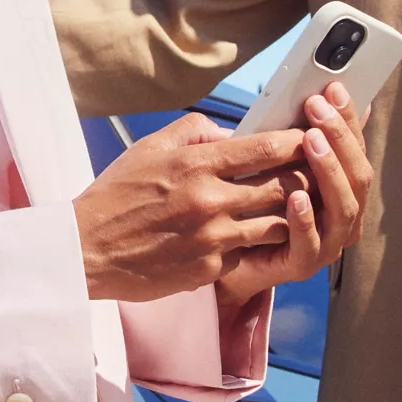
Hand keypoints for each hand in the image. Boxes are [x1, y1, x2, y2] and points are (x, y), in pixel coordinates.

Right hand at [75, 114, 311, 304]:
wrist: (87, 249)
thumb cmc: (116, 195)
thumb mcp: (149, 148)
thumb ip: (193, 132)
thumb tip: (229, 133)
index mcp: (195, 164)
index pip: (265, 148)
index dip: (298, 142)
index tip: (311, 138)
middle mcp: (210, 200)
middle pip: (283, 187)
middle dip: (305, 179)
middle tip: (314, 173)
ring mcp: (212, 238)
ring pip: (277, 224)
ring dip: (288, 215)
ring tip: (294, 207)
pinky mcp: (210, 269)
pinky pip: (248, 253)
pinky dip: (254, 243)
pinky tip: (254, 236)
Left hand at [217, 84, 374, 307]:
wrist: (221, 250)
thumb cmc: (248, 199)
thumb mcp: (268, 159)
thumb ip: (289, 134)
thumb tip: (306, 92)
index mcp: (341, 186)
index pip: (356, 149)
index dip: (348, 118)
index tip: (333, 88)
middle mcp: (343, 213)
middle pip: (358, 175)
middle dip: (340, 137)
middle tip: (317, 108)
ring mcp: (327, 242)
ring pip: (344, 207)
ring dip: (329, 171)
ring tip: (311, 142)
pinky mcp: (303, 264)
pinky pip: (310, 243)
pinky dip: (306, 219)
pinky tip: (295, 196)